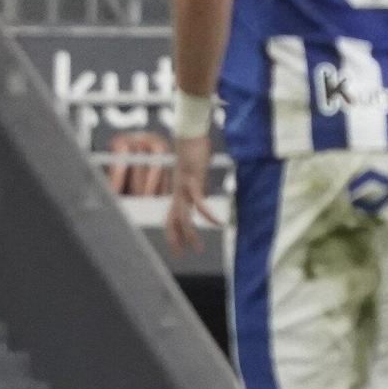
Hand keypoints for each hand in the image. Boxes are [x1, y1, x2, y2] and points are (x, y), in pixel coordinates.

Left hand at [163, 135, 220, 256]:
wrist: (189, 133)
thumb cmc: (193, 149)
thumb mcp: (194, 171)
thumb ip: (195, 182)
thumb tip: (199, 188)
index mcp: (179, 191)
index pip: (171, 217)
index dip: (172, 233)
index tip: (177, 248)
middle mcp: (178, 192)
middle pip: (173, 221)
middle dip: (176, 239)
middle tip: (180, 255)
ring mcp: (184, 187)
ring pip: (183, 217)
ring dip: (189, 235)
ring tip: (197, 248)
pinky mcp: (193, 180)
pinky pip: (199, 203)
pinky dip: (208, 215)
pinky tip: (217, 223)